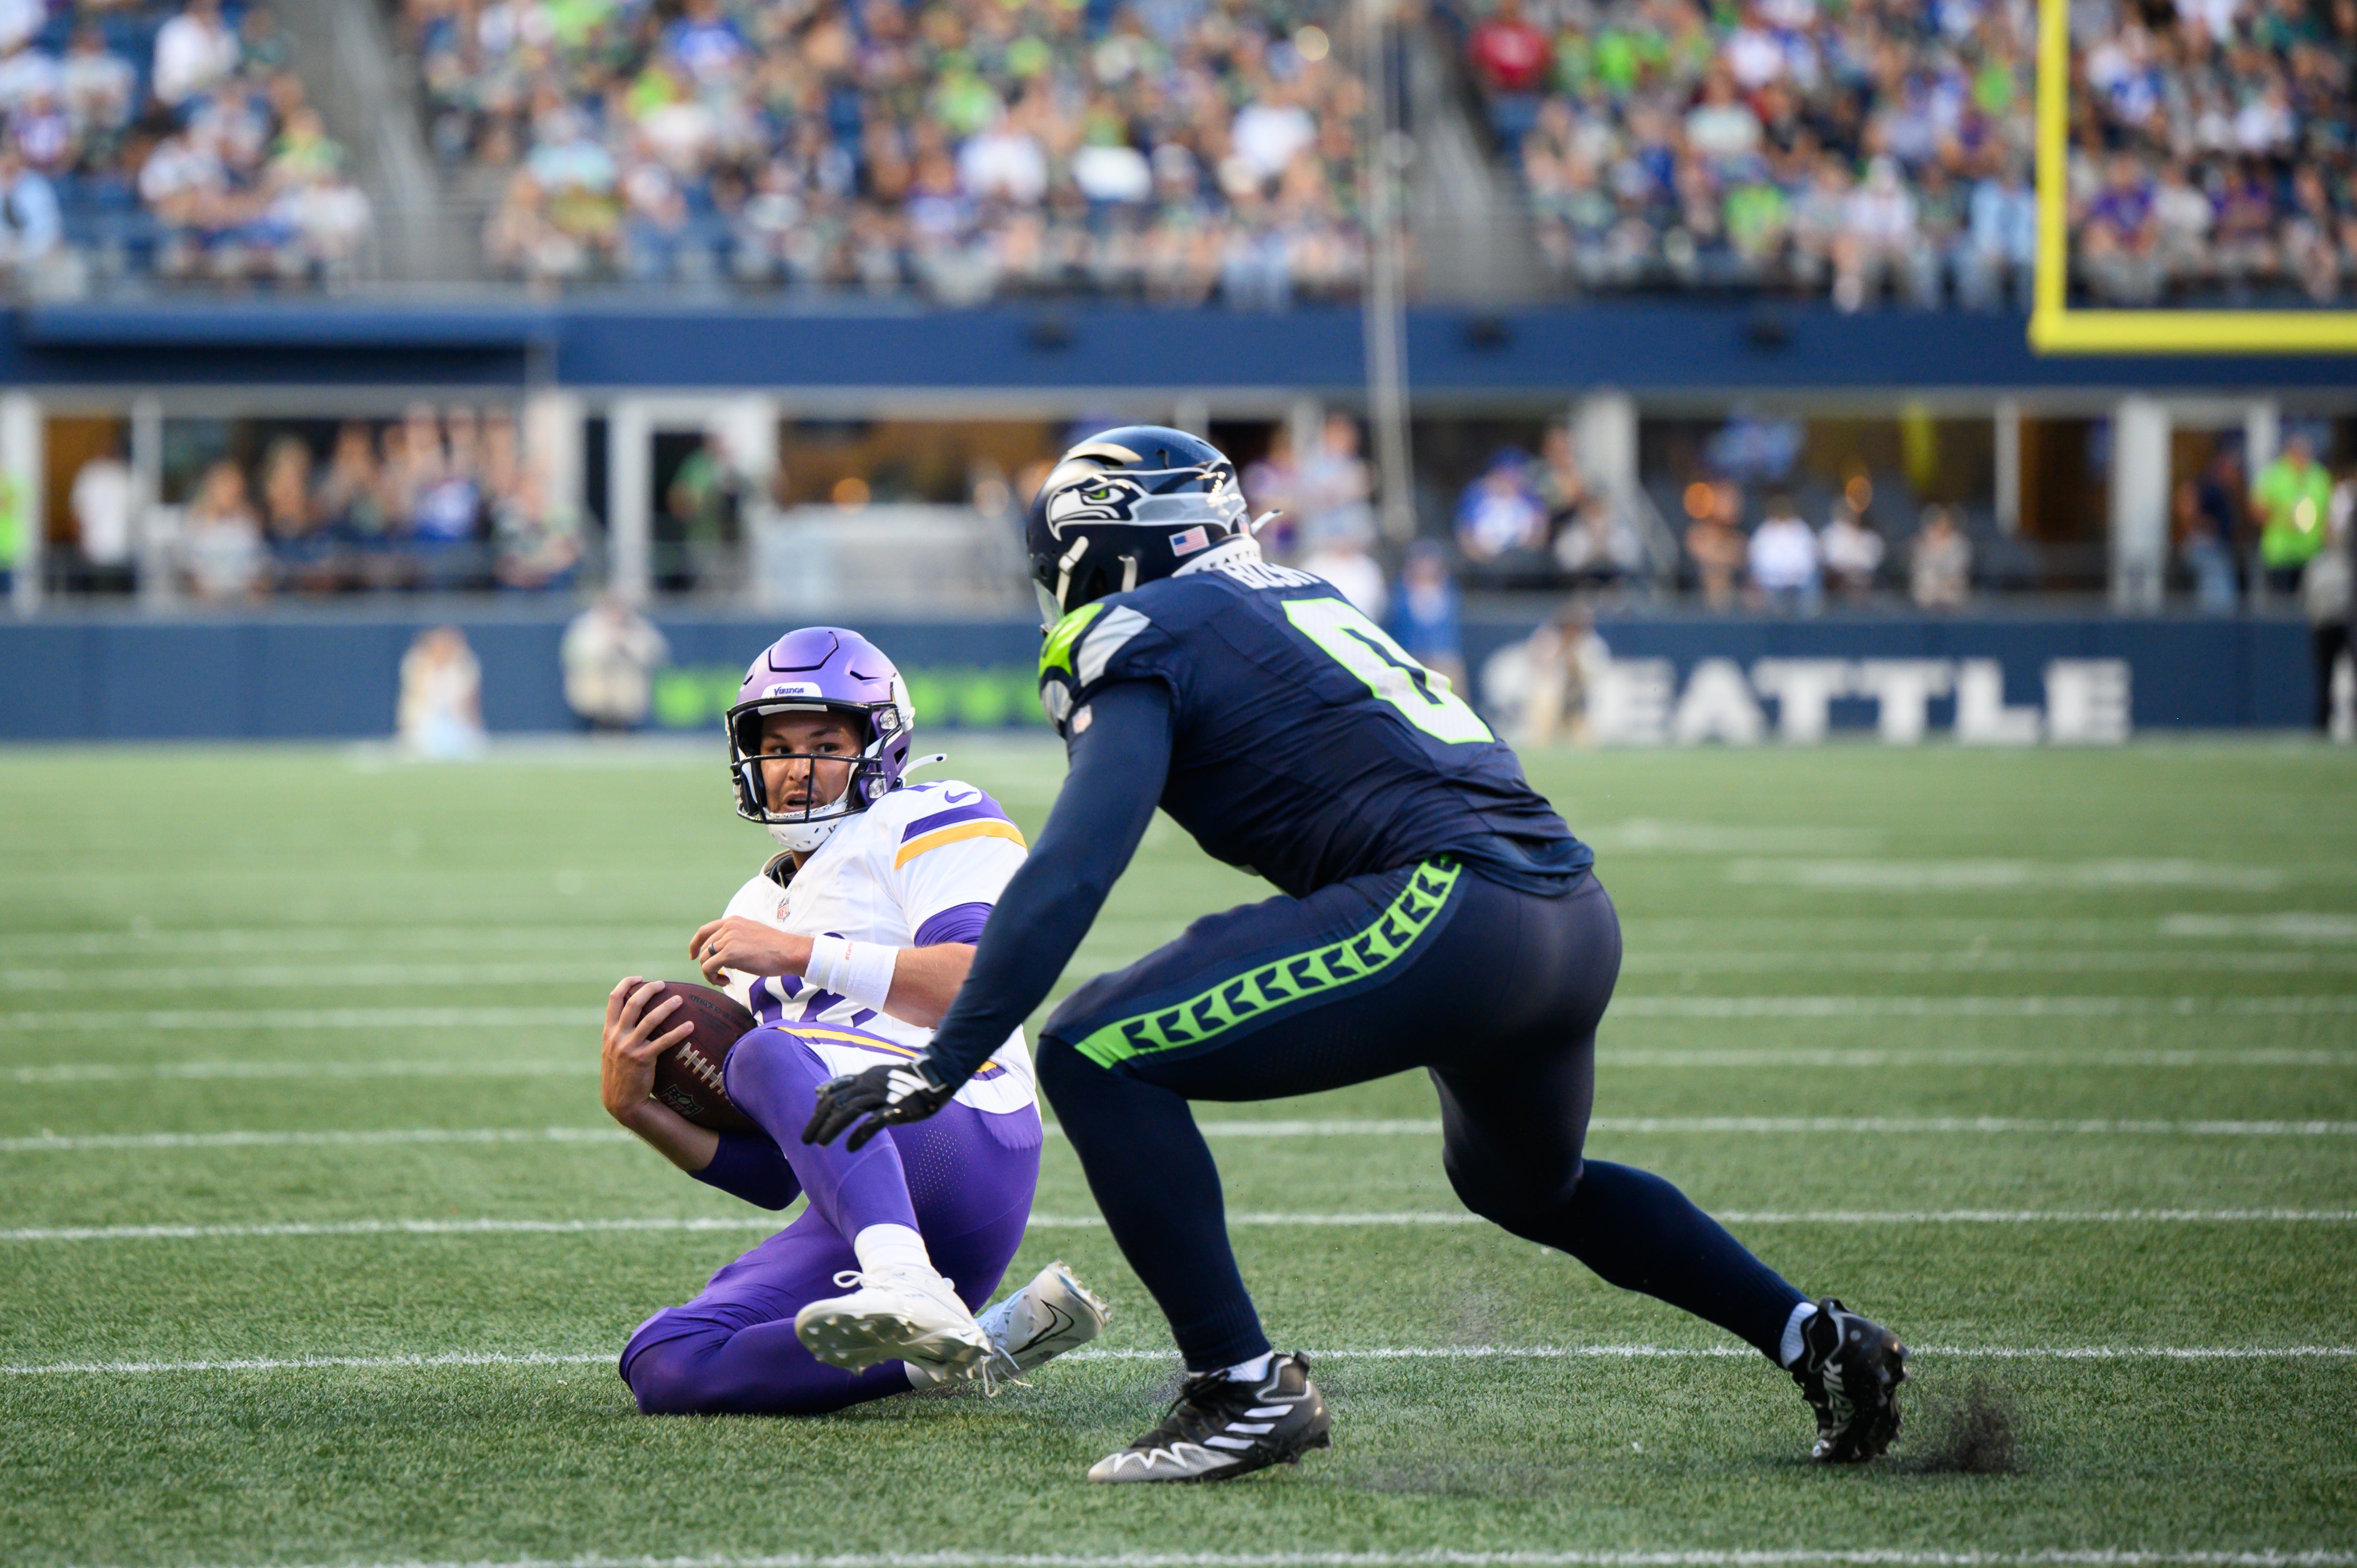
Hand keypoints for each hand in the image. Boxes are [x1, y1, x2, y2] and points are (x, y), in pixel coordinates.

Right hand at [600, 976, 691, 1124]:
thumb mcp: (611, 1050)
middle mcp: (616, 1036)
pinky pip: (663, 1042)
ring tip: (679, 999)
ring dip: (666, 1007)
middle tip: (663, 984)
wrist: (621, 1101)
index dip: (626, 985)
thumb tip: (631, 1014)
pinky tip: (690, 1026)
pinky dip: (678, 1032)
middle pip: (632, 1004)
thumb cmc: (620, 1073)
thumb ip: (618, 1032)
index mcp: (608, 1031)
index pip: (614, 1000)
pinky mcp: (642, 1059)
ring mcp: (628, 1047)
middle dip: (648, 990)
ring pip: (648, 1020)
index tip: (639, 978)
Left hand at [689, 917, 809, 986]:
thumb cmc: (776, 947)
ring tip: (722, 980)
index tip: (693, 956)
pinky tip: (725, 981)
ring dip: (709, 973)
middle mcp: (728, 927)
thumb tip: (726, 952)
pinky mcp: (729, 954)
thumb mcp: (752, 934)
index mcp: (733, 921)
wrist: (788, 951)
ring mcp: (727, 940)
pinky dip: (712, 978)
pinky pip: (708, 968)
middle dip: (706, 964)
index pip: (705, 931)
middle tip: (717, 975)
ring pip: (703, 959)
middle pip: (703, 948)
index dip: (695, 944)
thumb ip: (737, 937)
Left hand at [802, 1059, 957, 1150]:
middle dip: (819, 1121)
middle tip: (806, 1140)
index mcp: (865, 1077)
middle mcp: (870, 1084)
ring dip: (833, 1128)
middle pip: (837, 1101)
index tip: (813, 1122)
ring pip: (851, 1110)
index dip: (820, 1107)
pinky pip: (874, 1121)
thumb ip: (850, 1083)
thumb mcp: (875, 1076)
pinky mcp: (897, 1107)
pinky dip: (860, 1134)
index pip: (834, 1090)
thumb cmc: (906, 1079)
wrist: (937, 1075)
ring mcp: (884, 1095)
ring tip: (821, 1144)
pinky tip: (850, 1147)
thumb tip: (819, 1091)